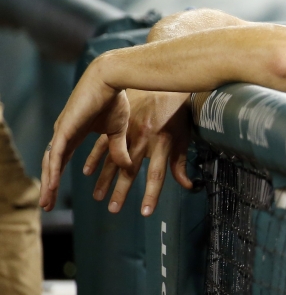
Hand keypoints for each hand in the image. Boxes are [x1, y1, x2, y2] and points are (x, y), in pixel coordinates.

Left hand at [40, 61, 130, 210]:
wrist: (111, 79)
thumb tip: (127, 167)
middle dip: (49, 186)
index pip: (61, 161)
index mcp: (74, 134)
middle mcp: (64, 133)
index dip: (58, 177)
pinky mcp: (65, 128)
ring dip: (48, 184)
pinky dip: (53, 171)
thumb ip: (118, 150)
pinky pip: (56, 154)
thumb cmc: (116, 100)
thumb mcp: (118, 132)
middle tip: (47, 205)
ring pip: (51, 163)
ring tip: (46, 202)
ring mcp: (62, 130)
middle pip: (52, 165)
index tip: (56, 193)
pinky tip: (52, 184)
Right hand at [83, 90, 192, 215]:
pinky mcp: (117, 124)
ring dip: (105, 180)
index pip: (156, 175)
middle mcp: (143, 139)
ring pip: (113, 159)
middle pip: (130, 171)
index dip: (151, 194)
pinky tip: (87, 172)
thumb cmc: (177, 112)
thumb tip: (188, 186)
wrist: (162, 82)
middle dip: (122, 192)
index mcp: (161, 143)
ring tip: (98, 197)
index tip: (145, 212)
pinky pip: (102, 144)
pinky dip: (95, 158)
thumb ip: (181, 162)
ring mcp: (127, 131)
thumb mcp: (183, 136)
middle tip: (113, 210)